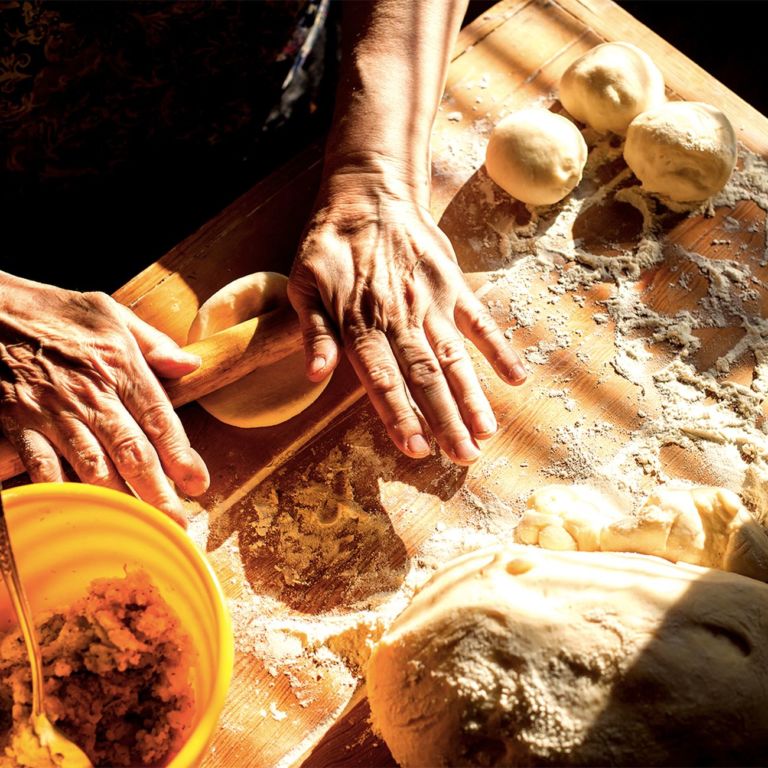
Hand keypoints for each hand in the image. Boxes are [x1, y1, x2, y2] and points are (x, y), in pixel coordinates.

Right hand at [0, 274, 208, 524]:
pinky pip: (42, 467)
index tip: (198, 483)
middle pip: (132, 451)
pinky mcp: (16, 423)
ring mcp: (51, 411)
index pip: (159, 418)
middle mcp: (90, 392)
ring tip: (140, 526)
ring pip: (92, 467)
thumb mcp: (110, 312)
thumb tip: (191, 367)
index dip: (181, 455)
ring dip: (119, 500)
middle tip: (178, 521)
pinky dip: (62, 492)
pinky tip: (82, 512)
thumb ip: (154, 343)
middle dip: (158, 491)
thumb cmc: (52, 310)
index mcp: (119, 363)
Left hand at [288, 169, 526, 464]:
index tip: (417, 450)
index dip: (400, 416)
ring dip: (472, 397)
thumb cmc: (330, 244)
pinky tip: (516, 378)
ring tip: (486, 434)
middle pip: (425, 377)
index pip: (382, 379)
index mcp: (360, 322)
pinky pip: (480, 320)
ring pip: (455, 357)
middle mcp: (400, 317)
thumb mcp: (304, 284)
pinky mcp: (453, 285)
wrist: (369, 192)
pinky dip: (499, 348)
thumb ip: (313, 332)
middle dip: (445, 421)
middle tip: (463, 458)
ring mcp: (432, 302)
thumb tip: (315, 375)